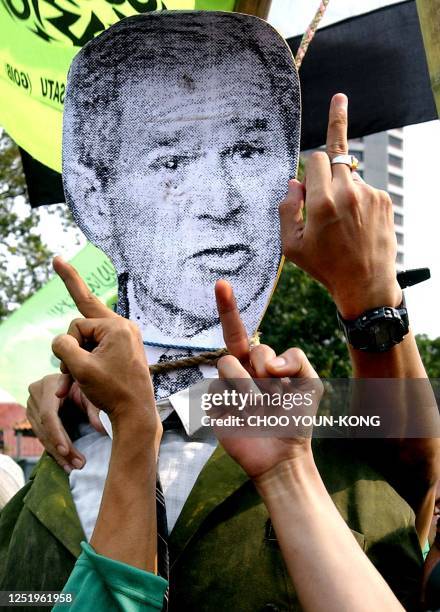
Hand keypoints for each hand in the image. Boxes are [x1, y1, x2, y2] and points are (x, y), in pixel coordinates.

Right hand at [27, 374, 101, 472]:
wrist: (75, 382)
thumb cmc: (86, 385)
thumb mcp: (90, 394)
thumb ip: (94, 410)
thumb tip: (100, 429)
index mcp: (49, 384)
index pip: (48, 415)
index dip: (56, 434)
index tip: (66, 451)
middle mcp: (35, 393)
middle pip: (44, 428)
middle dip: (60, 449)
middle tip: (76, 465)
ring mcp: (31, 404)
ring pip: (41, 435)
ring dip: (57, 454)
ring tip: (72, 467)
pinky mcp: (32, 414)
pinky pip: (42, 436)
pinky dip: (54, 449)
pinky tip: (65, 463)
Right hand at [53, 256, 118, 390]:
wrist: (135, 413)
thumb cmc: (111, 390)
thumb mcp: (80, 367)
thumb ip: (63, 346)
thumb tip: (59, 339)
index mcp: (117, 327)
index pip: (78, 325)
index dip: (68, 346)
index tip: (70, 366)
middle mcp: (125, 327)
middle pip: (85, 328)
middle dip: (72, 348)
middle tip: (65, 354)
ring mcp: (127, 338)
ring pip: (90, 342)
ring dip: (78, 361)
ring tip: (69, 384)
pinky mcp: (126, 350)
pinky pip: (99, 350)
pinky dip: (88, 365)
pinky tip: (72, 383)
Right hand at [214, 280, 321, 480]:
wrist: (283, 456)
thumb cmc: (296, 419)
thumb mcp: (311, 384)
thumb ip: (297, 359)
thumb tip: (267, 362)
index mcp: (258, 362)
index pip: (240, 331)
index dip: (229, 307)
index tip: (221, 284)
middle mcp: (238, 370)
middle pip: (238, 344)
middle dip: (260, 365)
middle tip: (275, 391)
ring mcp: (223, 387)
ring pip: (228, 364)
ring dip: (251, 388)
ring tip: (261, 408)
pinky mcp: (212, 405)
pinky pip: (217, 389)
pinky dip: (238, 403)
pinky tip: (246, 418)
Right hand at [279, 93, 401, 318]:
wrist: (366, 284)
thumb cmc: (325, 267)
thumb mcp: (291, 247)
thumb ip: (286, 210)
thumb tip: (294, 182)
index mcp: (322, 203)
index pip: (317, 159)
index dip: (312, 162)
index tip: (339, 100)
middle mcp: (348, 193)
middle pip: (336, 157)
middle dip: (327, 162)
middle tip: (341, 101)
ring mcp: (369, 195)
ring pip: (350, 174)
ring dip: (341, 187)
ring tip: (341, 221)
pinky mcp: (384, 200)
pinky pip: (364, 188)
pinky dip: (357, 198)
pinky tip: (355, 223)